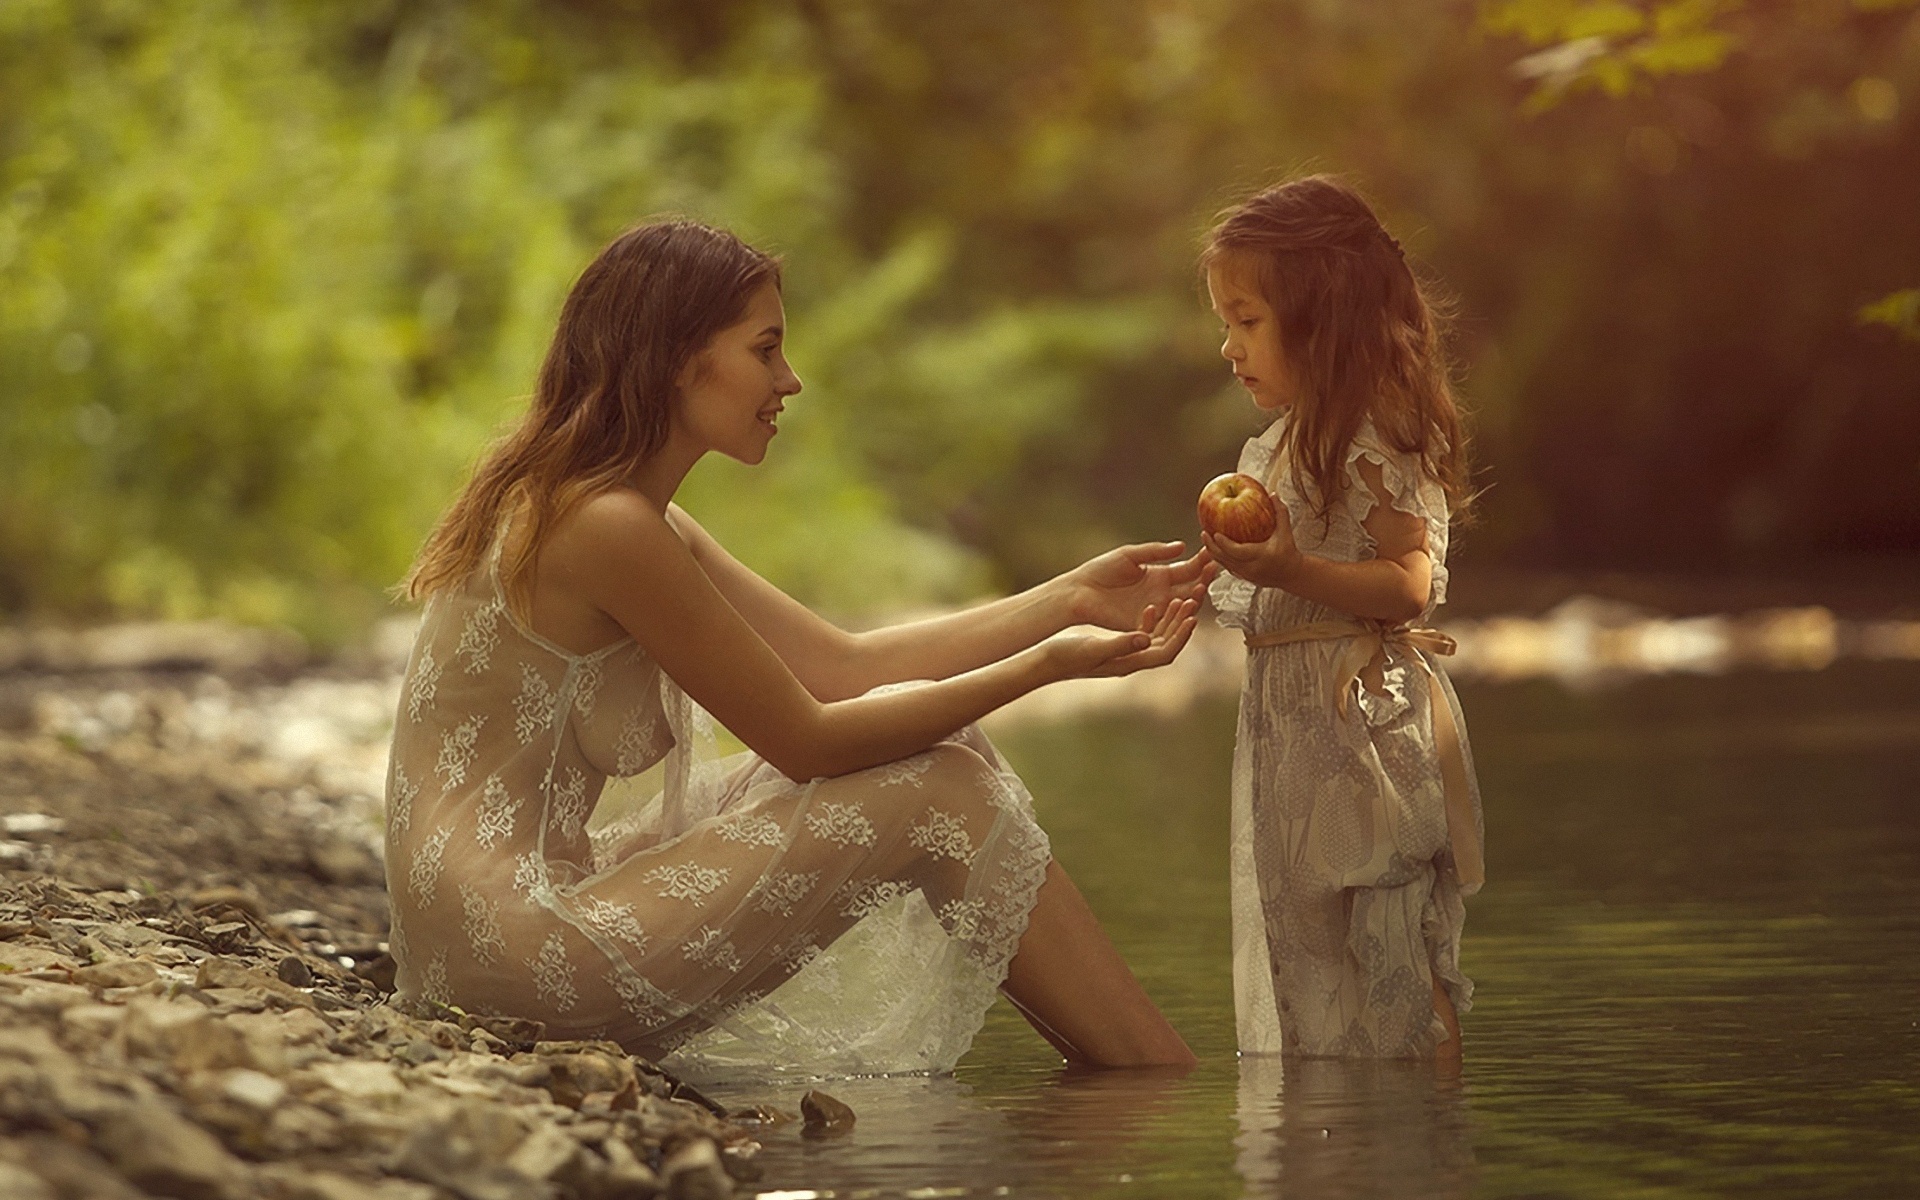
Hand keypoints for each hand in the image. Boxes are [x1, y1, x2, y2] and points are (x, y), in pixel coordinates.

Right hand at [1045, 597, 1200, 679]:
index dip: (1181, 637)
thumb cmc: (1067, 658)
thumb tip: (1146, 638)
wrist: (1046, 662)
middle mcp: (1132, 661)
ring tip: (1180, 599)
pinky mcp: (1118, 647)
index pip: (1165, 653)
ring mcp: (1125, 655)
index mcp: (1130, 664)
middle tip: (1193, 601)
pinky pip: (1142, 633)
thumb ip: (1121, 644)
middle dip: (1181, 623)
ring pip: (1156, 637)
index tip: (1191, 618)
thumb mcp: (1094, 649)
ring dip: (1169, 619)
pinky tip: (1150, 605)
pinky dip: (1150, 619)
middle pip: (1166, 643)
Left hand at [1064, 541, 1219, 631]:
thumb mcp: (1130, 556)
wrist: (1079, 591)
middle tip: (1214, 569)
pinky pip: (1166, 622)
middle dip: (1204, 578)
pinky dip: (1177, 614)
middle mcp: (1162, 593)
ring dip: (1194, 597)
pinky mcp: (1145, 624)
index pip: (1188, 569)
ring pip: (1183, 606)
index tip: (1213, 553)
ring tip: (1201, 587)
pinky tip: (1185, 604)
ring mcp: (1156, 609)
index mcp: (1160, 574)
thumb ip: (1155, 552)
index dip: (1202, 562)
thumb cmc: (1102, 570)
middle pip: (1191, 587)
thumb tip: (1182, 546)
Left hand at [1200, 503, 1300, 588]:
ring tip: (1205, 538)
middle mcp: (1251, 568)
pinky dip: (1219, 557)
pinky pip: (1227, 566)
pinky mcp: (1243, 577)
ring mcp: (1246, 575)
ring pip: (1224, 564)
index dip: (1224, 544)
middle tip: (1204, 533)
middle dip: (1211, 547)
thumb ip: (1280, 513)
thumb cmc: (1288, 551)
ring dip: (1213, 552)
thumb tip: (1273, 495)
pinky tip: (1213, 547)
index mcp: (1261, 556)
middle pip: (1225, 559)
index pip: (1237, 552)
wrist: (1291, 574)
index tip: (1215, 533)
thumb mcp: (1286, 532)